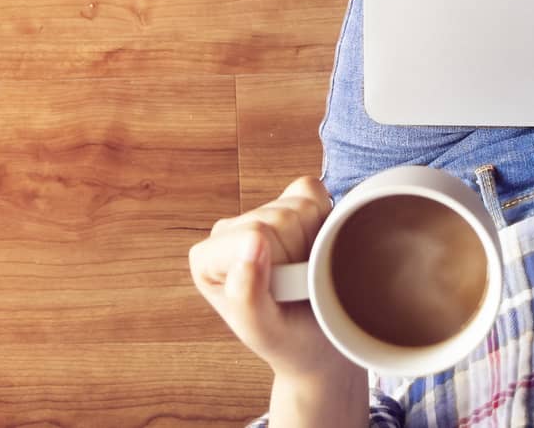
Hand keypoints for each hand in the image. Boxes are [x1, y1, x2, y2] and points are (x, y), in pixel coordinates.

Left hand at [188, 176, 359, 387]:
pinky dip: (325, 216)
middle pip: (281, 217)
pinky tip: (316, 247)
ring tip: (307, 273)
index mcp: (208, 258)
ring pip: (300, 205)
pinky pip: (312, 190)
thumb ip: (247, 295)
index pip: (256, 232)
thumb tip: (253, 239)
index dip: (284, 263)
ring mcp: (258, 214)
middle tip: (300, 287)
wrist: (319, 343)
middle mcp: (229, 231)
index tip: (284, 293)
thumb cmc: (288, 340)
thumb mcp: (264, 331)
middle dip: (301, 253)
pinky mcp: (286, 203)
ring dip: (315, 241)